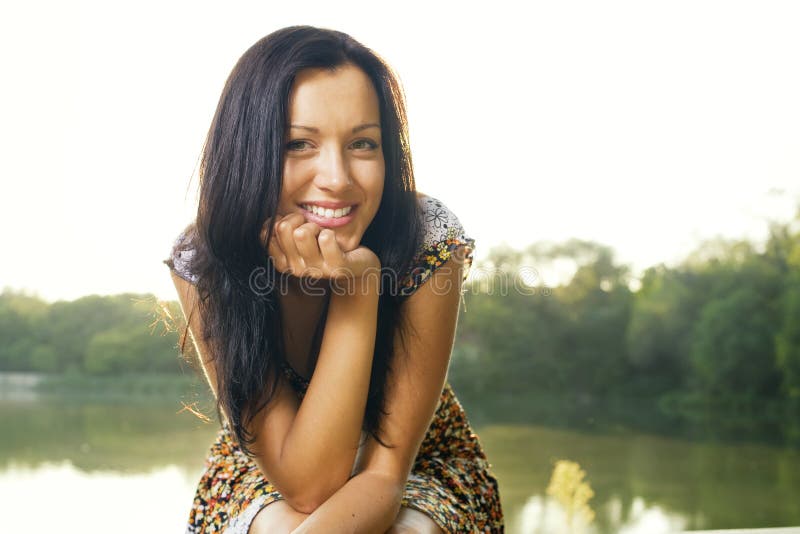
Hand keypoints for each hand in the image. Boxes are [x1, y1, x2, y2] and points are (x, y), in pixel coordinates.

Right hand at [260, 213, 380, 280]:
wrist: (356, 266)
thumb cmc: (325, 247)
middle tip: (312, 227)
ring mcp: (316, 270)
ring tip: (323, 233)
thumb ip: (281, 230)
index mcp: (284, 262)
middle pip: (283, 228)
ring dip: (315, 225)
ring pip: (302, 233)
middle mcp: (296, 269)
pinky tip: (334, 240)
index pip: (267, 232)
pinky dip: (330, 233)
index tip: (296, 223)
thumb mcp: (300, 239)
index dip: (282, 219)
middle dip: (299, 218)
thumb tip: (271, 219)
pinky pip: (326, 239)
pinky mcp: (337, 268)